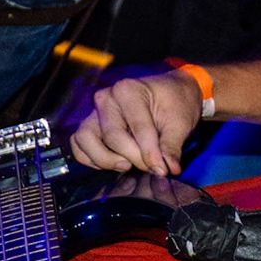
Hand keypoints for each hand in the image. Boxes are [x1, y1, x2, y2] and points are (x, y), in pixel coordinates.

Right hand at [70, 68, 203, 175]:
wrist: (170, 95)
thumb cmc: (175, 104)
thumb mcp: (181, 123)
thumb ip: (171, 146)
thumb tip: (168, 169)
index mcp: (129, 90)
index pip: (138, 127)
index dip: (150, 153)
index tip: (162, 170)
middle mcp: (106, 98)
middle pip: (112, 136)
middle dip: (133, 158)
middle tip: (152, 168)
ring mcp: (94, 112)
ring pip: (86, 140)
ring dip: (105, 159)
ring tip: (128, 166)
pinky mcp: (89, 126)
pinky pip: (79, 146)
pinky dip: (92, 160)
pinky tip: (116, 164)